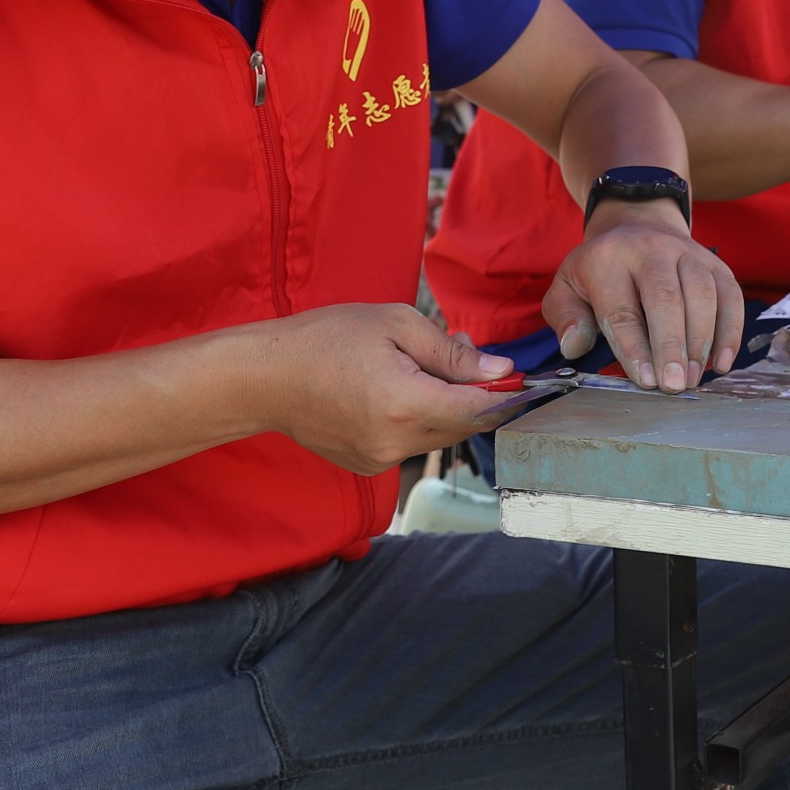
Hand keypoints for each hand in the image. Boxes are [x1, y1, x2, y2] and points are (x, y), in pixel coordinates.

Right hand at [253, 302, 536, 472]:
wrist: (265, 377)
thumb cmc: (326, 338)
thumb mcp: (396, 324)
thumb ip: (453, 352)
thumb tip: (501, 371)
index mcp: (406, 404)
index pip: (480, 410)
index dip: (508, 395)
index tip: (524, 379)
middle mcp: (396, 442)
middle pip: (464, 426)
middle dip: (476, 395)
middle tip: (465, 354)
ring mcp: (380, 460)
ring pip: (439, 435)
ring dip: (446, 406)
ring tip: (421, 367)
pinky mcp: (367, 465)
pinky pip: (412, 443)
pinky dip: (418, 419)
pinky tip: (397, 390)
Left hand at [546, 202, 748, 391]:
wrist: (638, 224)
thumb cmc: (600, 269)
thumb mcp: (567, 286)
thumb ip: (565, 316)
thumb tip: (575, 345)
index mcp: (608, 259)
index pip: (622, 309)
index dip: (635, 347)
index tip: (646, 380)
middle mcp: (651, 250)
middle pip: (666, 298)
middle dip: (672, 346)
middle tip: (674, 385)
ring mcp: (688, 254)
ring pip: (703, 294)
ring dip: (701, 341)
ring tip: (693, 378)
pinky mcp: (716, 264)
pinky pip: (731, 296)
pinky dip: (730, 331)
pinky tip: (721, 362)